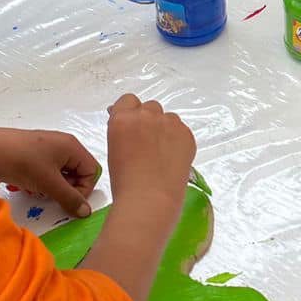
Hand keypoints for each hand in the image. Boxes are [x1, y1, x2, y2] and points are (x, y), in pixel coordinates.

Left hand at [0, 126, 99, 217]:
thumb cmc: (24, 162)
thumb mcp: (49, 182)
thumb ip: (70, 198)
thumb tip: (86, 212)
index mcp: (72, 146)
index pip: (91, 170)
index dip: (84, 188)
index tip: (69, 200)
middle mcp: (62, 146)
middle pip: (76, 173)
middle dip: (66, 189)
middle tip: (51, 195)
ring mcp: (47, 151)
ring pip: (60, 176)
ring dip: (52, 188)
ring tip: (38, 190)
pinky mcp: (33, 158)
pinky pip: (46, 174)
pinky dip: (41, 184)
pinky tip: (29, 187)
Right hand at [105, 94, 194, 225]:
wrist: (148, 199)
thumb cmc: (125, 183)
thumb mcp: (114, 150)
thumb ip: (122, 131)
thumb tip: (127, 123)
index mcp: (122, 119)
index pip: (127, 100)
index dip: (130, 112)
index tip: (132, 125)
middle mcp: (145, 115)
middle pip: (149, 107)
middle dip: (148, 120)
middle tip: (146, 143)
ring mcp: (168, 123)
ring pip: (167, 117)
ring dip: (164, 128)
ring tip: (161, 152)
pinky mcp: (186, 133)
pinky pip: (181, 129)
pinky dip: (178, 139)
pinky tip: (172, 158)